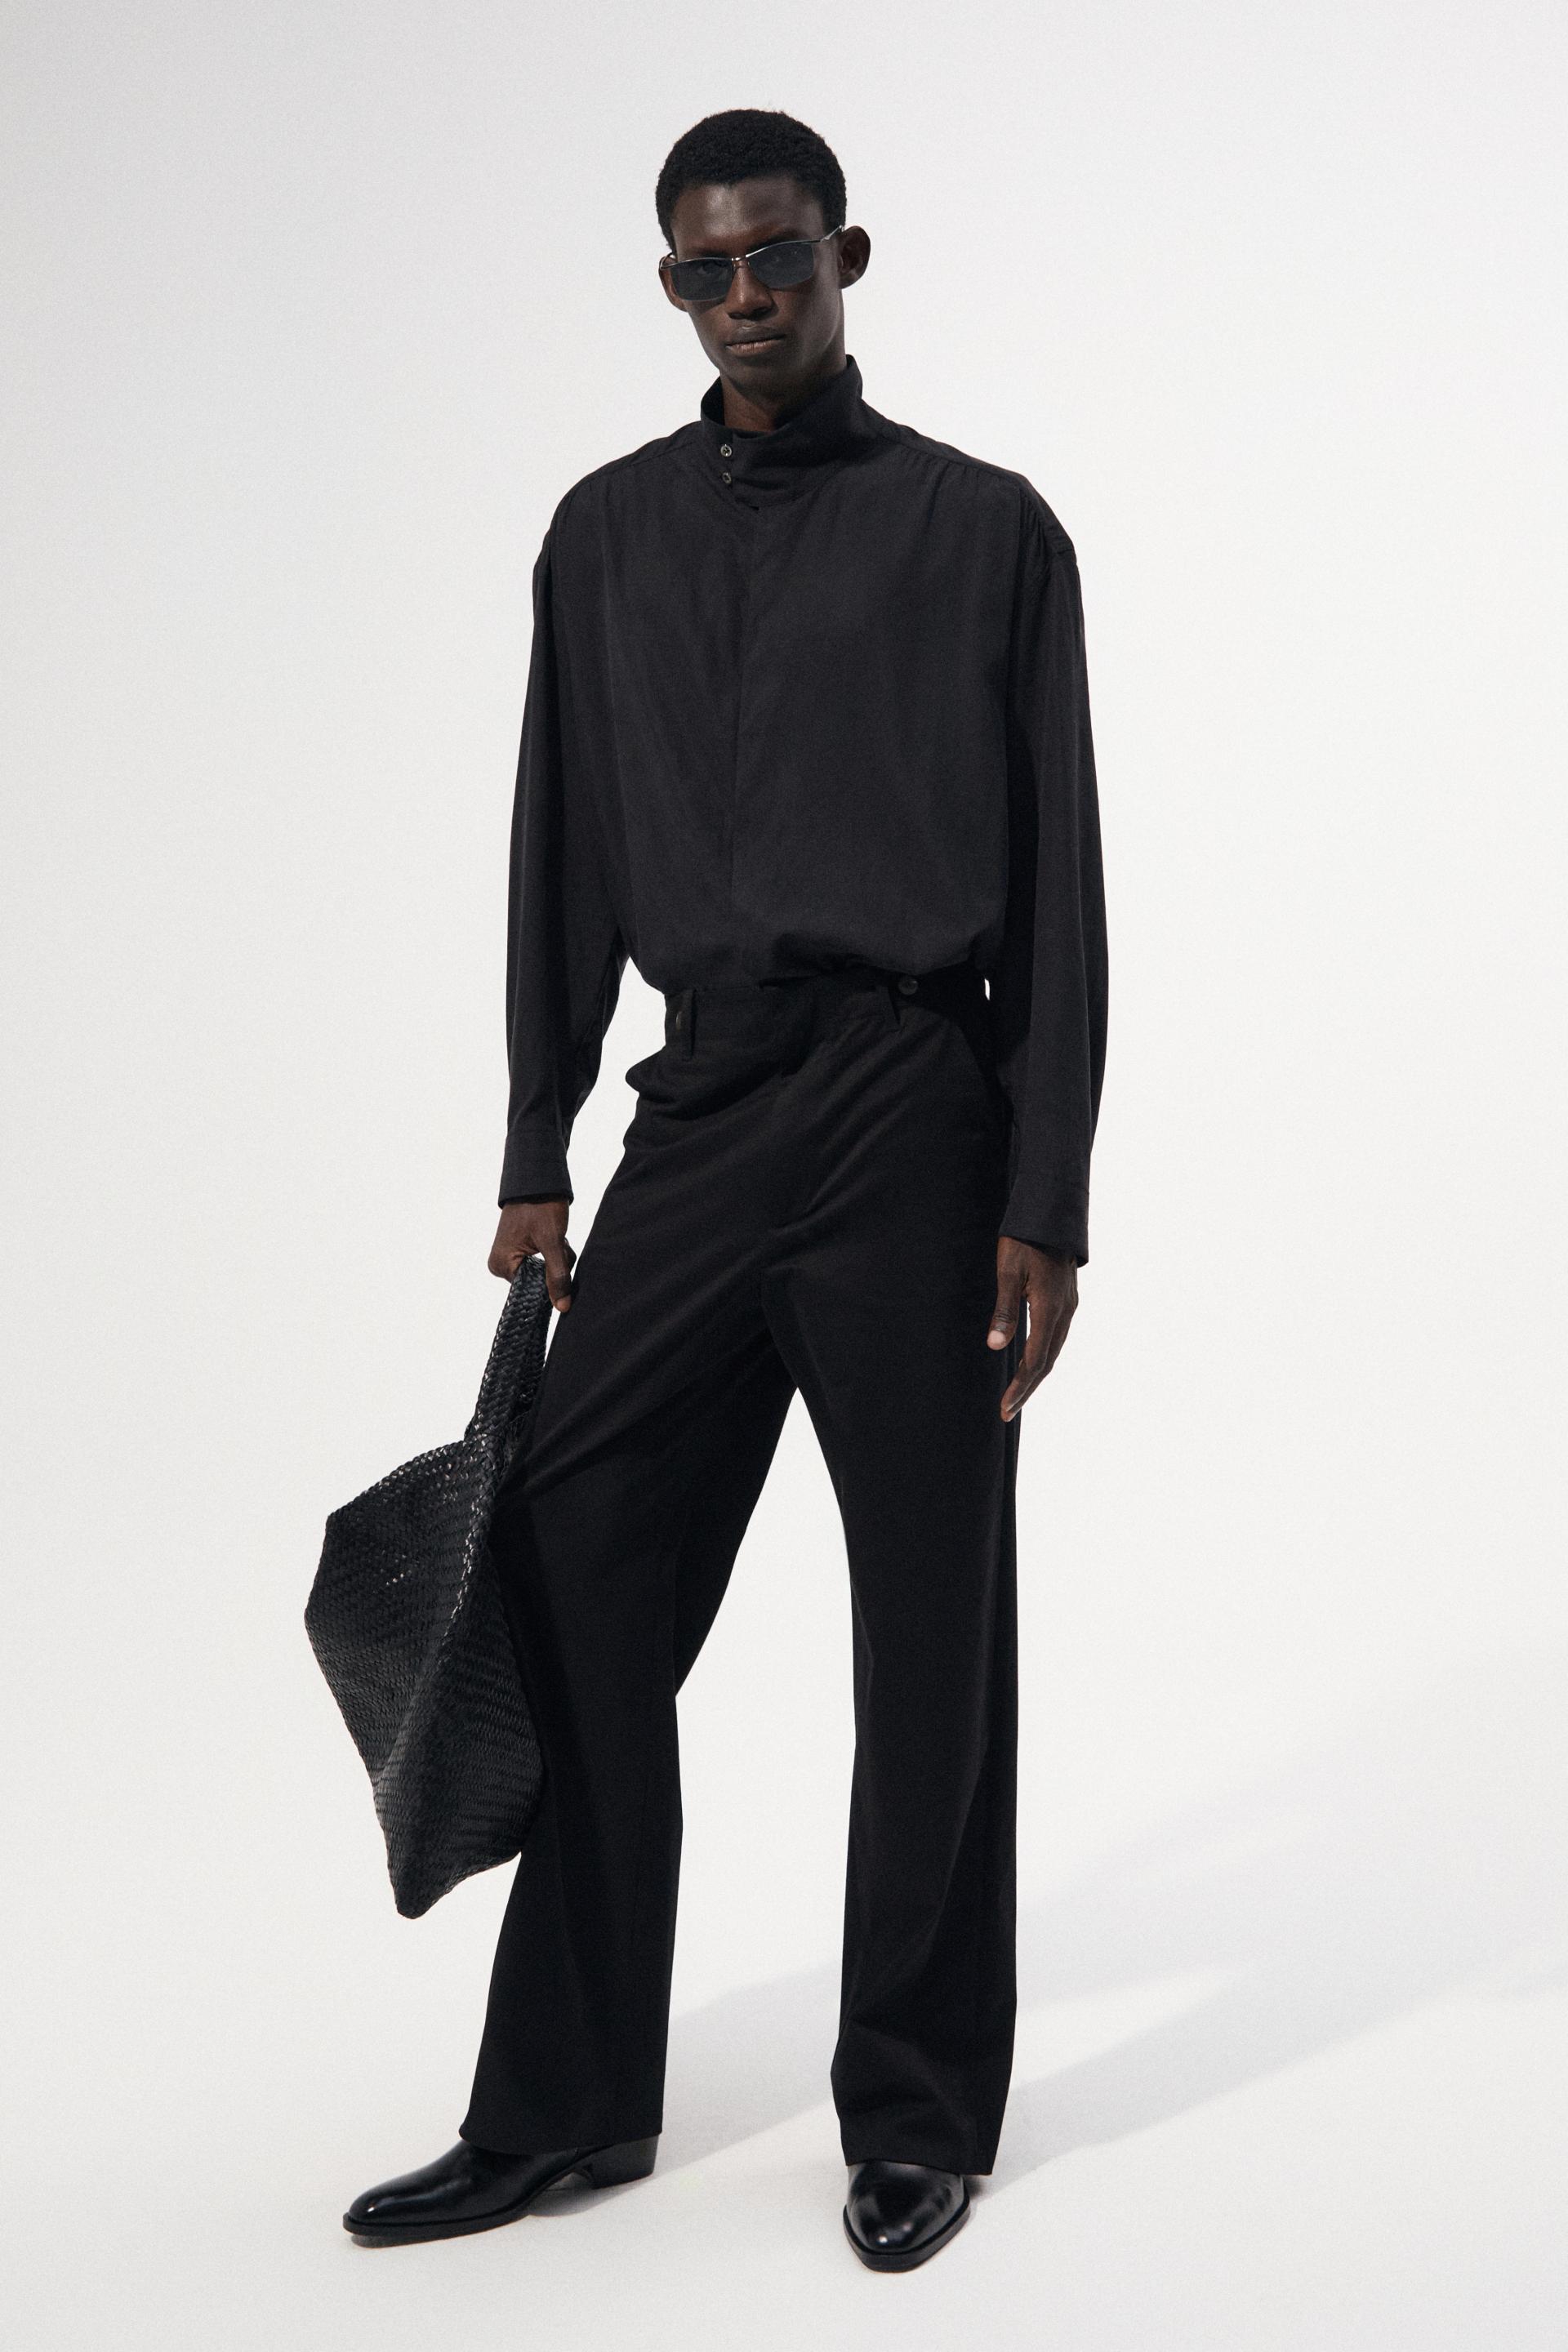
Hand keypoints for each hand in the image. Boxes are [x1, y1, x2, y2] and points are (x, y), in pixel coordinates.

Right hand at [489, 1198, 575, 1310]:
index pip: (532, 1290)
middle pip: (538, 1281)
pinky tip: (557, 1238)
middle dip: (556, 1266)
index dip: (551, 1279)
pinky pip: (542, 1261)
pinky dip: (555, 1252)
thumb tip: (562, 1307)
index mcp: (501, 1266)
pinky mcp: (520, 1249)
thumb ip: (557, 1276)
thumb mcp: (552, 1242)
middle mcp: (501, 1264)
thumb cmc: (540, 1207)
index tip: (559, 1259)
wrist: (539, 1180)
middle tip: (559, 1244)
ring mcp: (511, 1257)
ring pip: (544, 1271)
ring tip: (559, 1238)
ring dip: (558, 1258)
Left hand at [987, 1238, 1077, 1420]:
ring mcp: (1069, 1307)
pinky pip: (1056, 1338)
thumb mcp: (1007, 1272)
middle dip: (1027, 1388)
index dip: (1020, 1386)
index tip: (1005, 1407)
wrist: (1052, 1214)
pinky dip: (1043, 1356)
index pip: (1035, 1359)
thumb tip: (996, 1347)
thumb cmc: (1024, 1240)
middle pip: (1047, 1361)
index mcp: (1050, 1308)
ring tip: (1017, 1394)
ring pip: (1054, 1350)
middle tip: (1007, 1411)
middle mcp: (1065, 1312)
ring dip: (1035, 1374)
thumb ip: (1004, 1311)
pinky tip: (1030, 1362)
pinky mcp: (1067, 1301)